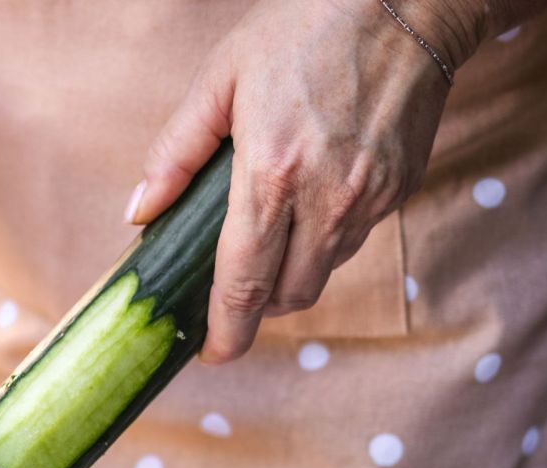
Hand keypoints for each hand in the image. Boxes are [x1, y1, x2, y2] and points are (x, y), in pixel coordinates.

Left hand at [126, 0, 483, 362]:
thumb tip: (140, 214)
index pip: (243, 283)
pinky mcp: (399, 190)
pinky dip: (321, 243)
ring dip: (288, 278)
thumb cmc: (304, 28)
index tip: (211, 354)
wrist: (407, 0)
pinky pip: (352, 241)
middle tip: (229, 298)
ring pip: (321, 275)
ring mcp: (369, 198)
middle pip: (286, 296)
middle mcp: (326, 199)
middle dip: (253, 310)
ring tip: (265, 248)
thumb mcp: (221, 79)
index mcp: (271, 176)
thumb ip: (175, 154)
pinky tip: (307, 207)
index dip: (225, 330)